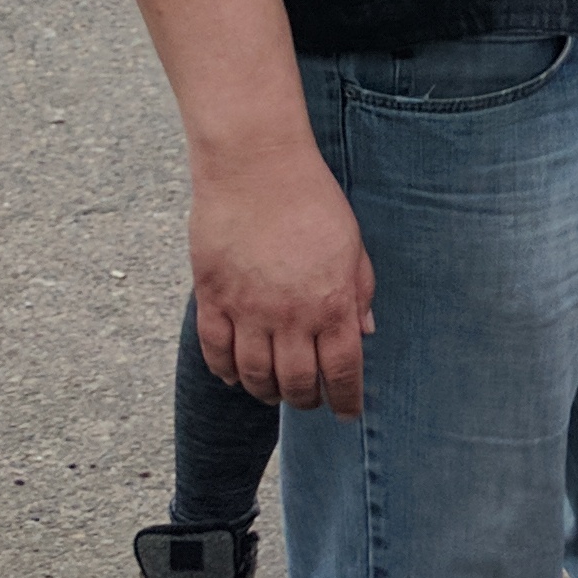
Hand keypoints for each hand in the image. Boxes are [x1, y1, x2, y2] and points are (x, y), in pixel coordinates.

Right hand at [191, 139, 377, 414]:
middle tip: (309, 400)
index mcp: (332, 303)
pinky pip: (215, 350)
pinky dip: (225, 371)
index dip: (346, 400)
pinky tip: (234, 375)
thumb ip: (360, 292)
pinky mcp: (213, 296)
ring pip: (254, 375)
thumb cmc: (312, 200)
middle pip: (297, 382)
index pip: (342, 371)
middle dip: (306, 400)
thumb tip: (364, 333)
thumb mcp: (353, 246)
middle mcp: (290, 315)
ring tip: (273, 391)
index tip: (348, 412)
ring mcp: (248, 308)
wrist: (256, 165)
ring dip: (266, 391)